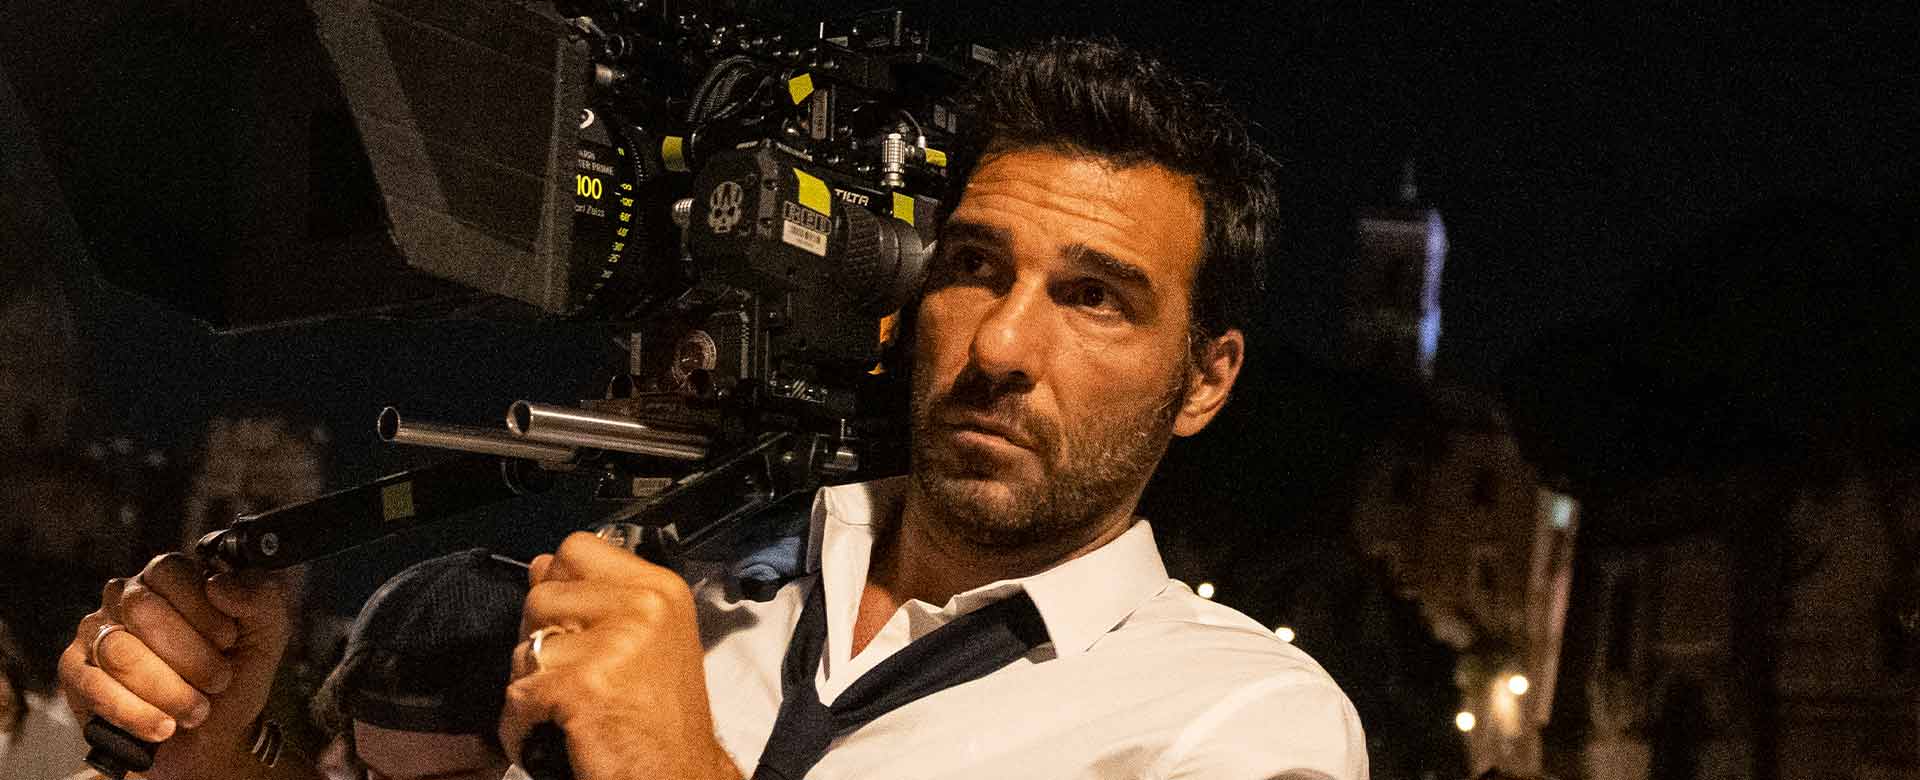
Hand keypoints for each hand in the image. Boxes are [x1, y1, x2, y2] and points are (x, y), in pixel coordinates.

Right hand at [57, 553, 297, 779]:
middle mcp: (127, 597)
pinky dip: (136, 712)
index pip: (170, 571)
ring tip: (196, 710)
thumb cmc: (235, 676)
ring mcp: (97, 631)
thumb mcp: (266, 635)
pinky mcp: (76, 671)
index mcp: (172, 579)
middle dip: (189, 655)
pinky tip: (163, 725)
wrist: (213, 734)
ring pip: (120, 650)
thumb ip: (259, 599)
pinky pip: (95, 685)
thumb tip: (220, 584)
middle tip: (217, 680)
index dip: (202, 609)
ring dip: (168, 689)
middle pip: (142, 608)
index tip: (229, 641)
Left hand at [498, 532, 740, 779]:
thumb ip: (597, 598)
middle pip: (540, 595)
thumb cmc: (663, 724)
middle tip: (580, 679)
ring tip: (574, 711)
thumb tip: (540, 566)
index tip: (577, 626)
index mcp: (659, 590)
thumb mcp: (648, 640)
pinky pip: (517, 696)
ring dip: (532, 687)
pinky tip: (560, 736)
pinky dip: (524, 728)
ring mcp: (614, 645)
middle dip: (542, 640)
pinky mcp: (583, 687)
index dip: (561, 585)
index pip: (577, 548)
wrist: (678, 777)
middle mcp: (642, 607)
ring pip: (524, 648)